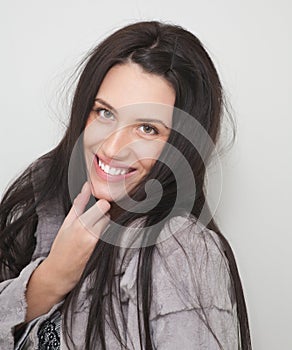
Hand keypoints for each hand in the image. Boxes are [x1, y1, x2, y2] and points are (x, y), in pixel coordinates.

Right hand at [40, 182, 109, 296]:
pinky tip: (94, 237)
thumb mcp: (67, 222)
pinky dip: (103, 232)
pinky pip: (108, 233)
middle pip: (108, 213)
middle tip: (95, 215)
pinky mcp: (101, 249)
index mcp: (80, 223)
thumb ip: (79, 203)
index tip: (97, 202)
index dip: (102, 202)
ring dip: (104, 222)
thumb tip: (87, 185)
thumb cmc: (61, 246)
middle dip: (103, 212)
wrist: (60, 272)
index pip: (103, 205)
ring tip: (92, 228)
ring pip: (109, 222)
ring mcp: (97, 242)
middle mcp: (90, 232)